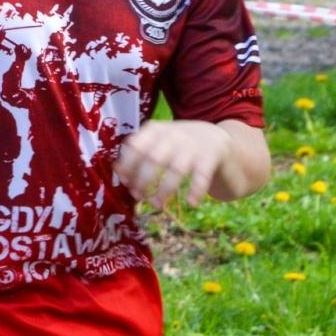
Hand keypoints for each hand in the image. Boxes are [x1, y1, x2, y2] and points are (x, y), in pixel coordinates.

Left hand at [114, 119, 231, 210]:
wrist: (217, 139)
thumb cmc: (179, 145)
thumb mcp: (159, 140)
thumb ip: (140, 151)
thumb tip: (117, 171)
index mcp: (156, 130)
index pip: (136, 145)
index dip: (128, 164)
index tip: (124, 181)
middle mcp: (173, 135)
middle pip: (154, 159)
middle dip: (143, 180)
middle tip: (138, 196)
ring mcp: (193, 147)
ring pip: (175, 170)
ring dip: (164, 190)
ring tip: (157, 205)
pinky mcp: (210, 158)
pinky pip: (201, 176)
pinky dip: (196, 190)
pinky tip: (191, 203)